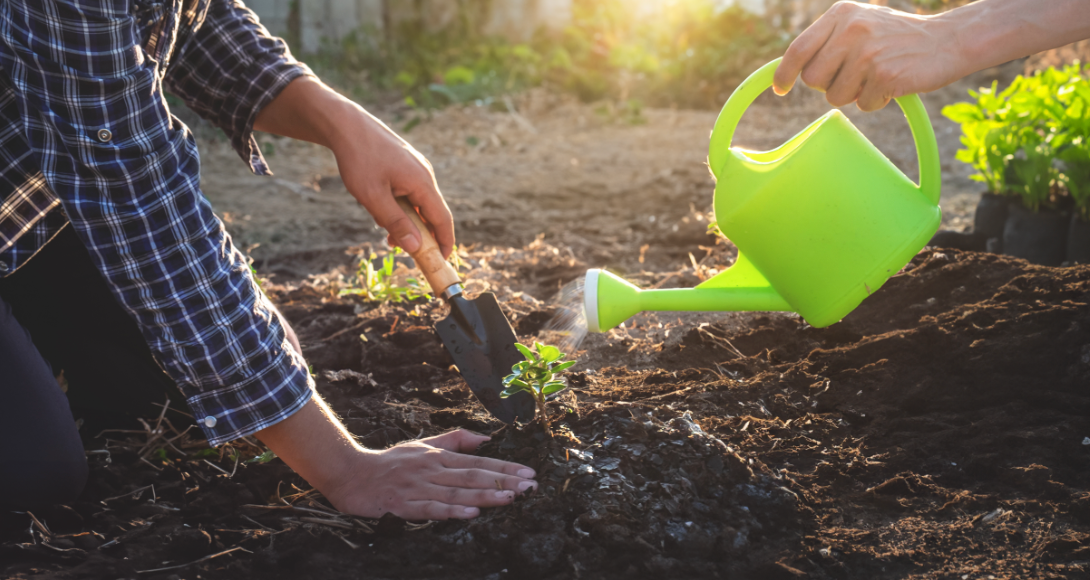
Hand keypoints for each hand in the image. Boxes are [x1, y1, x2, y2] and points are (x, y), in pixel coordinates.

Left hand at [254, 78, 454, 257]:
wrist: (346, 124)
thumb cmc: (358, 159)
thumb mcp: (373, 197)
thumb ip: (396, 223)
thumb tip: (416, 247)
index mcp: (422, 182)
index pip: (442, 220)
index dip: (444, 243)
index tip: (440, 262)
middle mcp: (425, 174)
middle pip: (432, 213)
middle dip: (420, 234)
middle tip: (400, 249)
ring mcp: (416, 168)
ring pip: (419, 203)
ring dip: (407, 221)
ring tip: (384, 230)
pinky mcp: (406, 164)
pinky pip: (410, 192)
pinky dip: (401, 206)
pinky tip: (381, 208)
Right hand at [324, 430, 537, 519]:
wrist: (351, 474)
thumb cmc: (391, 462)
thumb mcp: (424, 445)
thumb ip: (454, 440)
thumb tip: (486, 437)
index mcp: (438, 457)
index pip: (478, 462)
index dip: (504, 468)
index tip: (529, 473)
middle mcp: (432, 470)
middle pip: (473, 476)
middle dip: (503, 481)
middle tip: (530, 487)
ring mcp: (418, 488)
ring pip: (457, 493)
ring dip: (485, 496)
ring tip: (511, 498)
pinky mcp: (404, 505)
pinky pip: (431, 509)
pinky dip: (452, 511)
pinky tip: (472, 513)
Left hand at [773, 2, 960, 110]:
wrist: (948, 40)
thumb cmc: (896, 36)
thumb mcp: (860, 23)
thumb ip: (829, 40)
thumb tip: (791, 69)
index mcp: (841, 13)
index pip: (797, 49)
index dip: (784, 74)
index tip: (780, 89)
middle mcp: (852, 30)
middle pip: (813, 79)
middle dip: (828, 85)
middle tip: (852, 76)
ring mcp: (869, 53)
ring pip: (835, 97)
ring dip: (853, 95)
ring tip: (875, 77)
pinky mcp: (885, 75)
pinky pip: (863, 105)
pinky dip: (876, 101)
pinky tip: (892, 83)